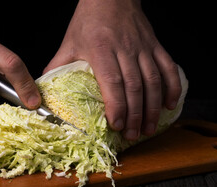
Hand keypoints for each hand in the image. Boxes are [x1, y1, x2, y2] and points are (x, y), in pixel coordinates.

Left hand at [44, 0, 181, 139]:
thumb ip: (57, 67)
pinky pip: (168, 68)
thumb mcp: (69, 43)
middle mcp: (125, 49)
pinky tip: (170, 105)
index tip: (116, 125)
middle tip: (132, 135)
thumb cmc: (88, 21)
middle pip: (134, 86)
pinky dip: (172, 87)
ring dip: (153, 107)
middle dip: (135, 114)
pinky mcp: (155, 46)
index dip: (116, 106)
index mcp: (101, 49)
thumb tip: (44, 92)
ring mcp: (143, 47)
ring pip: (153, 81)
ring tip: (149, 128)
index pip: (112, 82)